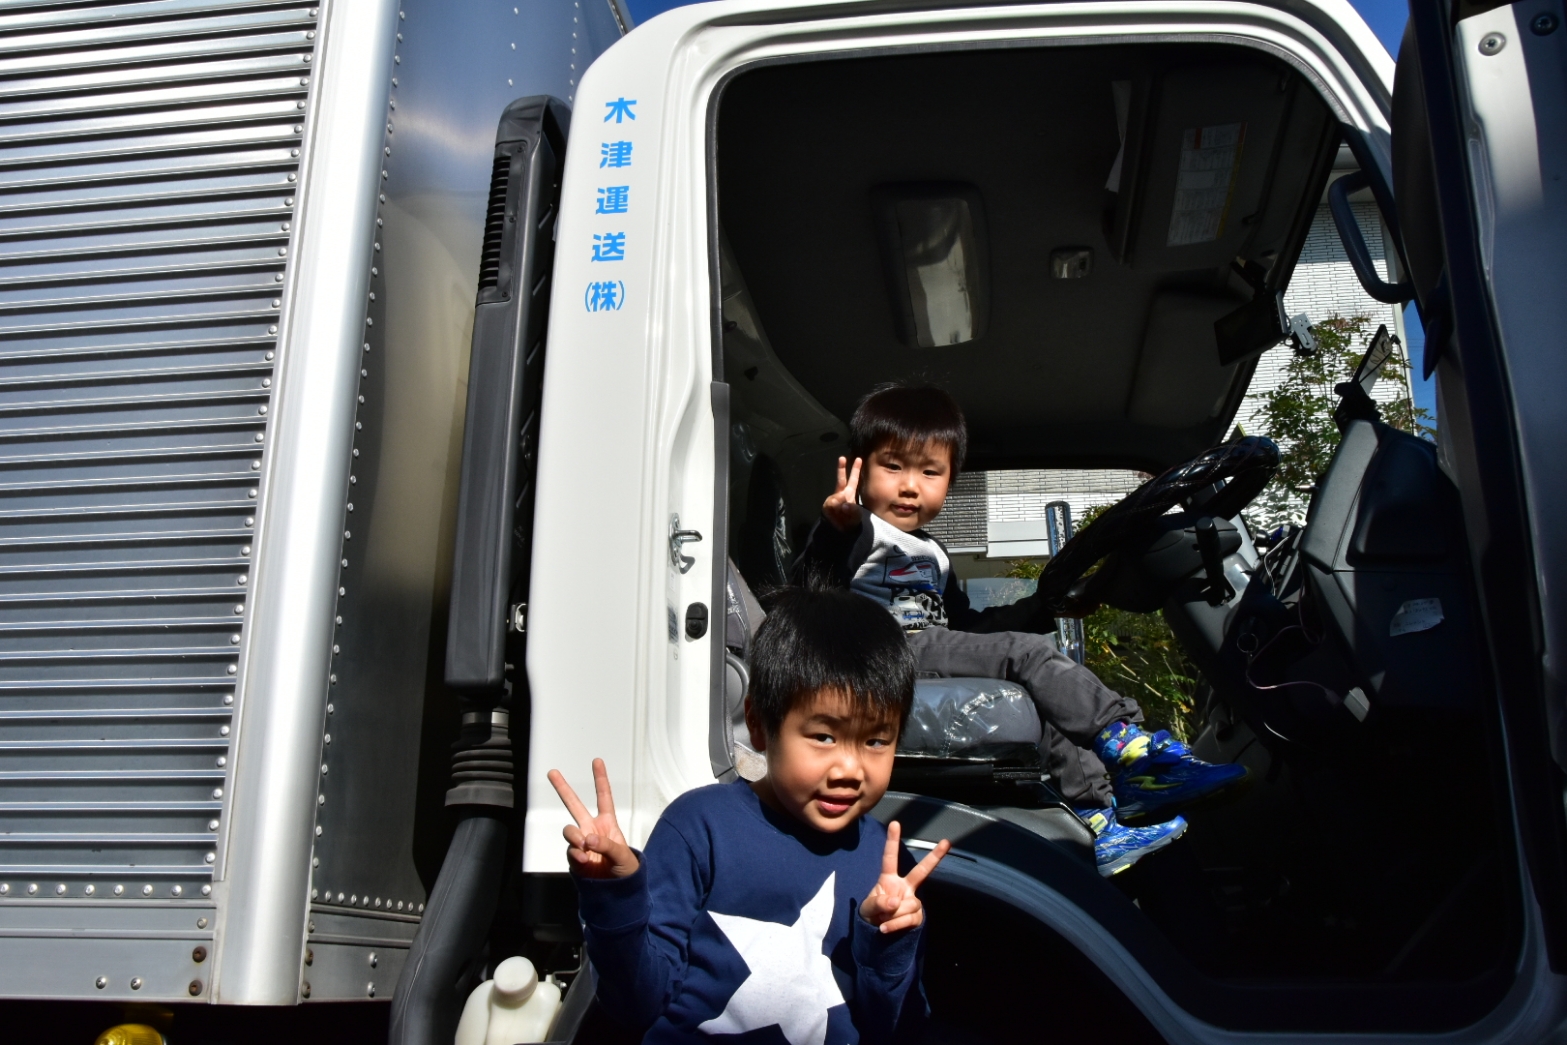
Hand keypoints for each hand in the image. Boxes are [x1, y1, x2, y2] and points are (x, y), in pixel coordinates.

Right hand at [547, 759, 639, 878]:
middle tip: (552, 772)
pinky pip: (570, 851)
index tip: (597, 761)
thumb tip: (587, 839)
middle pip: (574, 805)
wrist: (617, 892)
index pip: (604, 797)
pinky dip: (575, 854)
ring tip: (585, 846)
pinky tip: (584, 859)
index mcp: (607, 824)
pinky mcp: (575, 858)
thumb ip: (607, 844)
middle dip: (563, 788)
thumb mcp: (624, 856)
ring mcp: (581, 843)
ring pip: (569, 830)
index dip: (600, 779)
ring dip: (574, 836)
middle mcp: (591, 829)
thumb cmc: (626, 870)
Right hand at [822, 456, 862, 531]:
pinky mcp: (827, 506)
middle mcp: (841, 494)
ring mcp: (833, 499)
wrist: (839, 531)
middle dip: (841, 469)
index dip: (855, 470)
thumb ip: (852, 511)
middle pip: (841, 480)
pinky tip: (837, 515)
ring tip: (843, 514)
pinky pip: (832, 506)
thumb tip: (844, 504)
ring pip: (837, 498)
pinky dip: (836, 511)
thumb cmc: (850, 521)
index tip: (859, 459)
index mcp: (850, 493)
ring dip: (841, 506)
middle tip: (842, 458)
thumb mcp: (855, 517)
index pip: (853, 480)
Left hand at [859, 822, 949, 933]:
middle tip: (946, 842)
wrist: (876, 934)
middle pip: (921, 871)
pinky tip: (885, 929)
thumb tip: (895, 901)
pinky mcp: (917, 916)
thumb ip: (877, 903)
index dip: (892, 841)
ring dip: (892, 915)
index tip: (895, 823)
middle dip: (935, 857)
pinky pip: (910, 918)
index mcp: (889, 879)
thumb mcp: (867, 908)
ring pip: (909, 904)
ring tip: (882, 920)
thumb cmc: (871, 914)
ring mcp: (912, 901)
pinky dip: (896, 925)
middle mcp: (904, 887)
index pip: (890, 858)